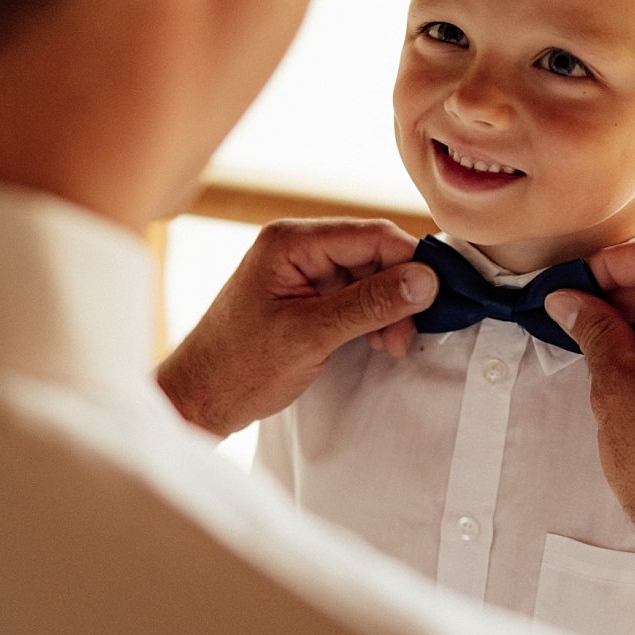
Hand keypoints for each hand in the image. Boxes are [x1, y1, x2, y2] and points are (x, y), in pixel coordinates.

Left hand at [157, 219, 437, 437]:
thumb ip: (368, 304)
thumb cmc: (240, 368)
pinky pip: (351, 295)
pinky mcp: (303, 295)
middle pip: (372, 254)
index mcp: (290, 241)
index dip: (409, 263)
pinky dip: (370, 317)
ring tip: (391, 346)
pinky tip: (377, 342)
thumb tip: (425, 280)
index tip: (435, 300)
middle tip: (406, 337)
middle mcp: (296, 246)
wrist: (198, 399)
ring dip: (387, 310)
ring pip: (366, 277)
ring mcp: (299, 270)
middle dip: (397, 294)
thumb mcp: (311, 336)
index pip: (371, 234)